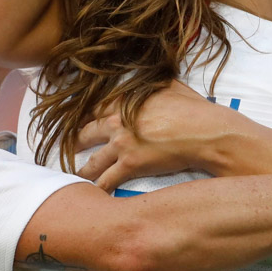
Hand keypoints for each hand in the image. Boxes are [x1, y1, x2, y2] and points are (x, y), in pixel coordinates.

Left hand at [77, 81, 215, 190]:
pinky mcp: (130, 166)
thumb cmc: (192, 109)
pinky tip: (91, 195)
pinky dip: (98, 189)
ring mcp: (122, 145)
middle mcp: (117, 123)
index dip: (83, 117)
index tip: (78, 124)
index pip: (93, 109)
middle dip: (74, 143)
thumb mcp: (169, 86)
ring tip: (74, 177)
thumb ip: (152, 83)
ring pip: (91, 162)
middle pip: (85, 133)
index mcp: (124, 102)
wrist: (204, 133)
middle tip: (67, 149)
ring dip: (82, 171)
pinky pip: (106, 181)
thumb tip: (153, 75)